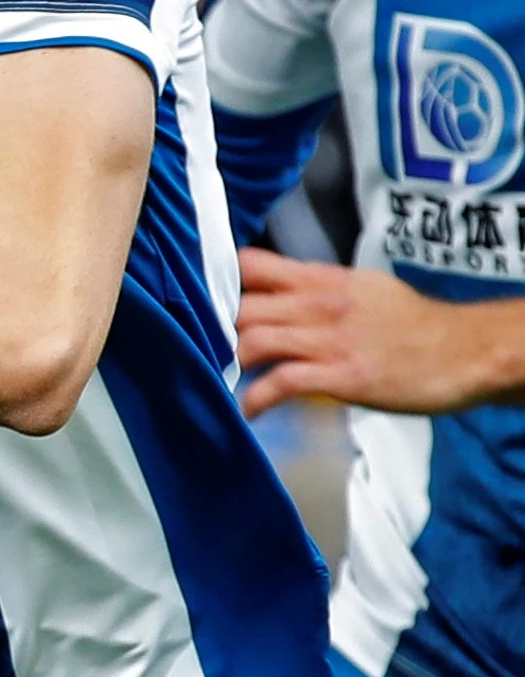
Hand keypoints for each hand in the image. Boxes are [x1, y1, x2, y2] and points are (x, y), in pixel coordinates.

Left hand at [237, 248, 481, 415]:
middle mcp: (320, 303)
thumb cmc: (415, 325)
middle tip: (214, 355)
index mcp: (324, 279)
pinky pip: (280, 383)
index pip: (254, 265)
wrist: (466, 350)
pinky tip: (250, 411)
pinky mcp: (340, 375)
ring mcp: (329, 339)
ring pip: (253, 341)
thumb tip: (282, 298)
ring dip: (231, 365)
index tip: (209, 308)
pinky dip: (255, 400)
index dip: (222, 284)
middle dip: (218, 334)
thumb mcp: (365, 290)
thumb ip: (319, 291)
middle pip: (242, 307)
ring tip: (230, 382)